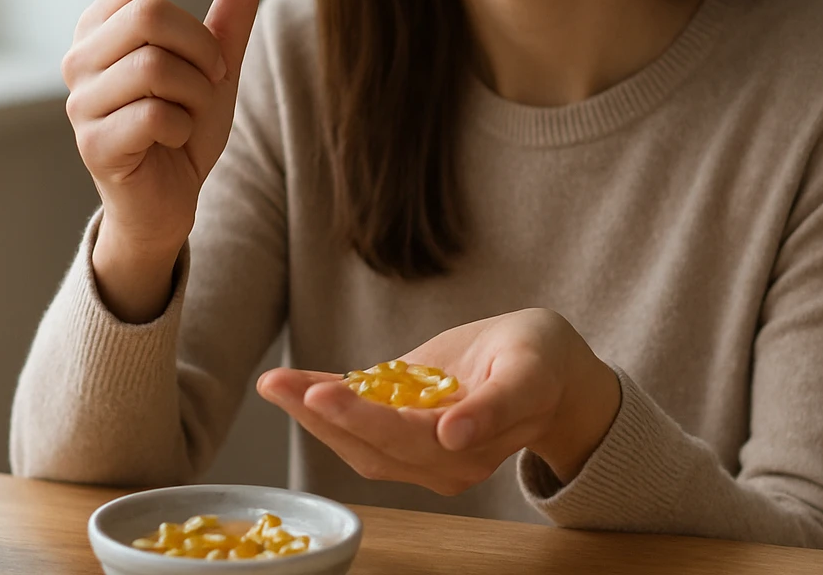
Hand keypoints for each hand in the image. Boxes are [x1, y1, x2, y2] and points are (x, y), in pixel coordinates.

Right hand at [62, 0, 272, 320]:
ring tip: (192, 111)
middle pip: (147, 15)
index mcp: (103, 27)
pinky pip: (155, 114)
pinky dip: (182, 126)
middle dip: (200, 45)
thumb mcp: (216, 64)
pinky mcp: (94, 143)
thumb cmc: (183, 126)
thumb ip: (231, 14)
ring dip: (195, 91)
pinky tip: (174, 139)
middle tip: (216, 74)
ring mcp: (80, 101)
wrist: (167, 201)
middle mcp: (80, 57)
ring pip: (154, 66)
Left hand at [256, 309, 620, 494]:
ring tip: (275, 383)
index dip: (363, 419)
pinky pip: (359, 416)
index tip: (325, 393)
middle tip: (279, 384)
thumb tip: (453, 435)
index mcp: (469, 450)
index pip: (406, 438)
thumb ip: (496, 407)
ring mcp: (417, 445)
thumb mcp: (531, 374)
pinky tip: (290, 383)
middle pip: (370, 445)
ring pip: (356, 439)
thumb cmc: (543, 363)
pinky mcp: (403, 422)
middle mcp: (437, 459)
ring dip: (311, 412)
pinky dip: (323, 400)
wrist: (548, 368)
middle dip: (320, 416)